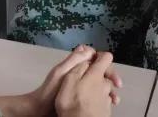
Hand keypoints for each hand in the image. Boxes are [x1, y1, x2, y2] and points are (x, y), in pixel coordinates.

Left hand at [0, 45, 118, 116]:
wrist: (40, 110)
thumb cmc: (49, 91)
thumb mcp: (61, 73)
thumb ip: (74, 60)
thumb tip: (89, 48)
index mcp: (75, 64)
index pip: (96, 58)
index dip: (105, 63)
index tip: (110, 72)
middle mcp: (79, 71)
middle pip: (100, 70)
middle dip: (110, 77)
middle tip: (117, 86)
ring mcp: (80, 83)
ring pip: (100, 82)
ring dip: (109, 88)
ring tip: (114, 99)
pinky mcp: (81, 94)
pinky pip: (96, 92)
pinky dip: (104, 97)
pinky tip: (107, 103)